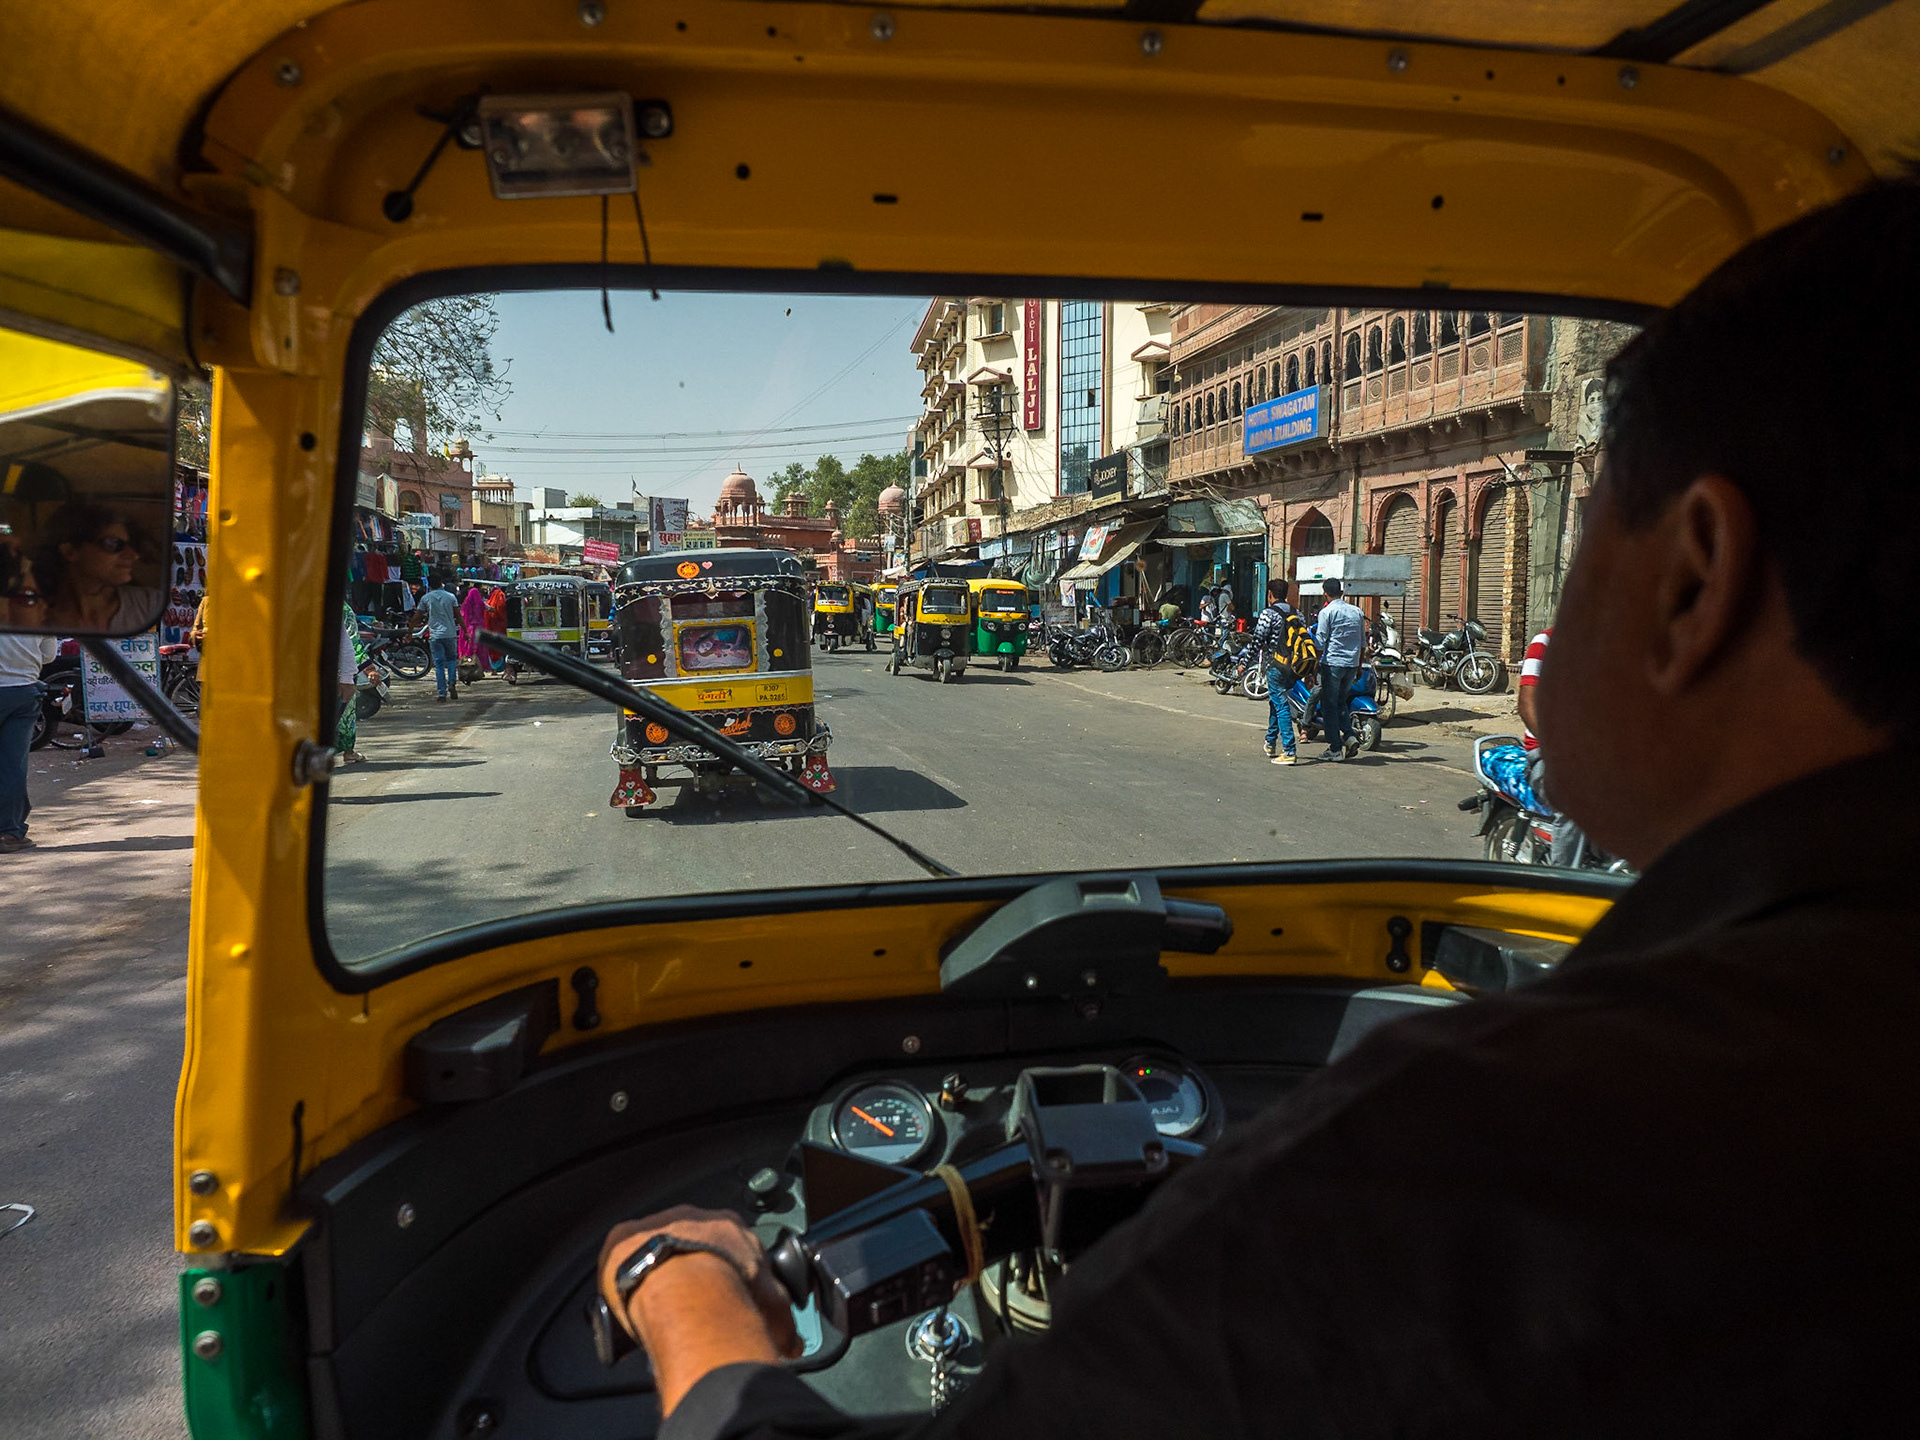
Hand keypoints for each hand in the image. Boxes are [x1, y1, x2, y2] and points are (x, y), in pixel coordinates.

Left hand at [598, 1205, 800, 1359]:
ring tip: (654, 1308)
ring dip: (654, 1272)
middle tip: (685, 1305)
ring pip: (654, 1248)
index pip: (727, 1245)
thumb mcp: (771, 1304)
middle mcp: (693, 1216)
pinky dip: (622, 1276)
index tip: (721, 1295)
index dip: (724, 1272)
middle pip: (688, 1243)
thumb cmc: (733, 1287)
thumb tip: (792, 1344)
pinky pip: (621, 1255)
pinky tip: (624, 1303)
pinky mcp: (623, 1236)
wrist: (687, 1282)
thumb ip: (781, 1321)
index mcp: (729, 1225)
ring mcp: (655, 1224)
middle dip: (688, 1271)